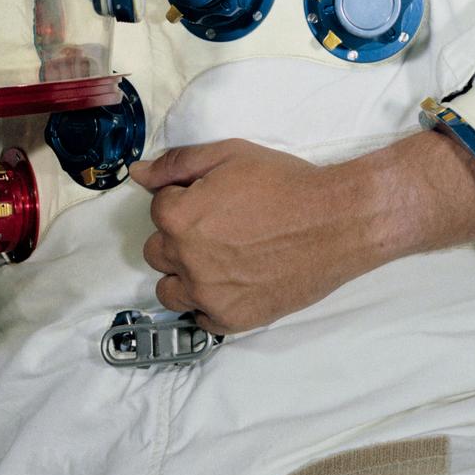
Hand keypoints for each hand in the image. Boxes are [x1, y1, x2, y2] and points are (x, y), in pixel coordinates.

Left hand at [129, 130, 474, 334]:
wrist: (335, 222)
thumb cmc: (284, 183)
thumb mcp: (229, 155)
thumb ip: (177, 164)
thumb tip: (138, 174)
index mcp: (179, 217)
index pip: (158, 208)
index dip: (185, 198)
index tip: (212, 198)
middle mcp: (186, 260)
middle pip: (158, 250)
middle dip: (180, 236)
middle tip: (218, 226)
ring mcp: (208, 295)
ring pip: (170, 289)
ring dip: (186, 273)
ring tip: (221, 258)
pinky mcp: (232, 320)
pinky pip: (199, 318)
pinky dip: (209, 303)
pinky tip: (233, 282)